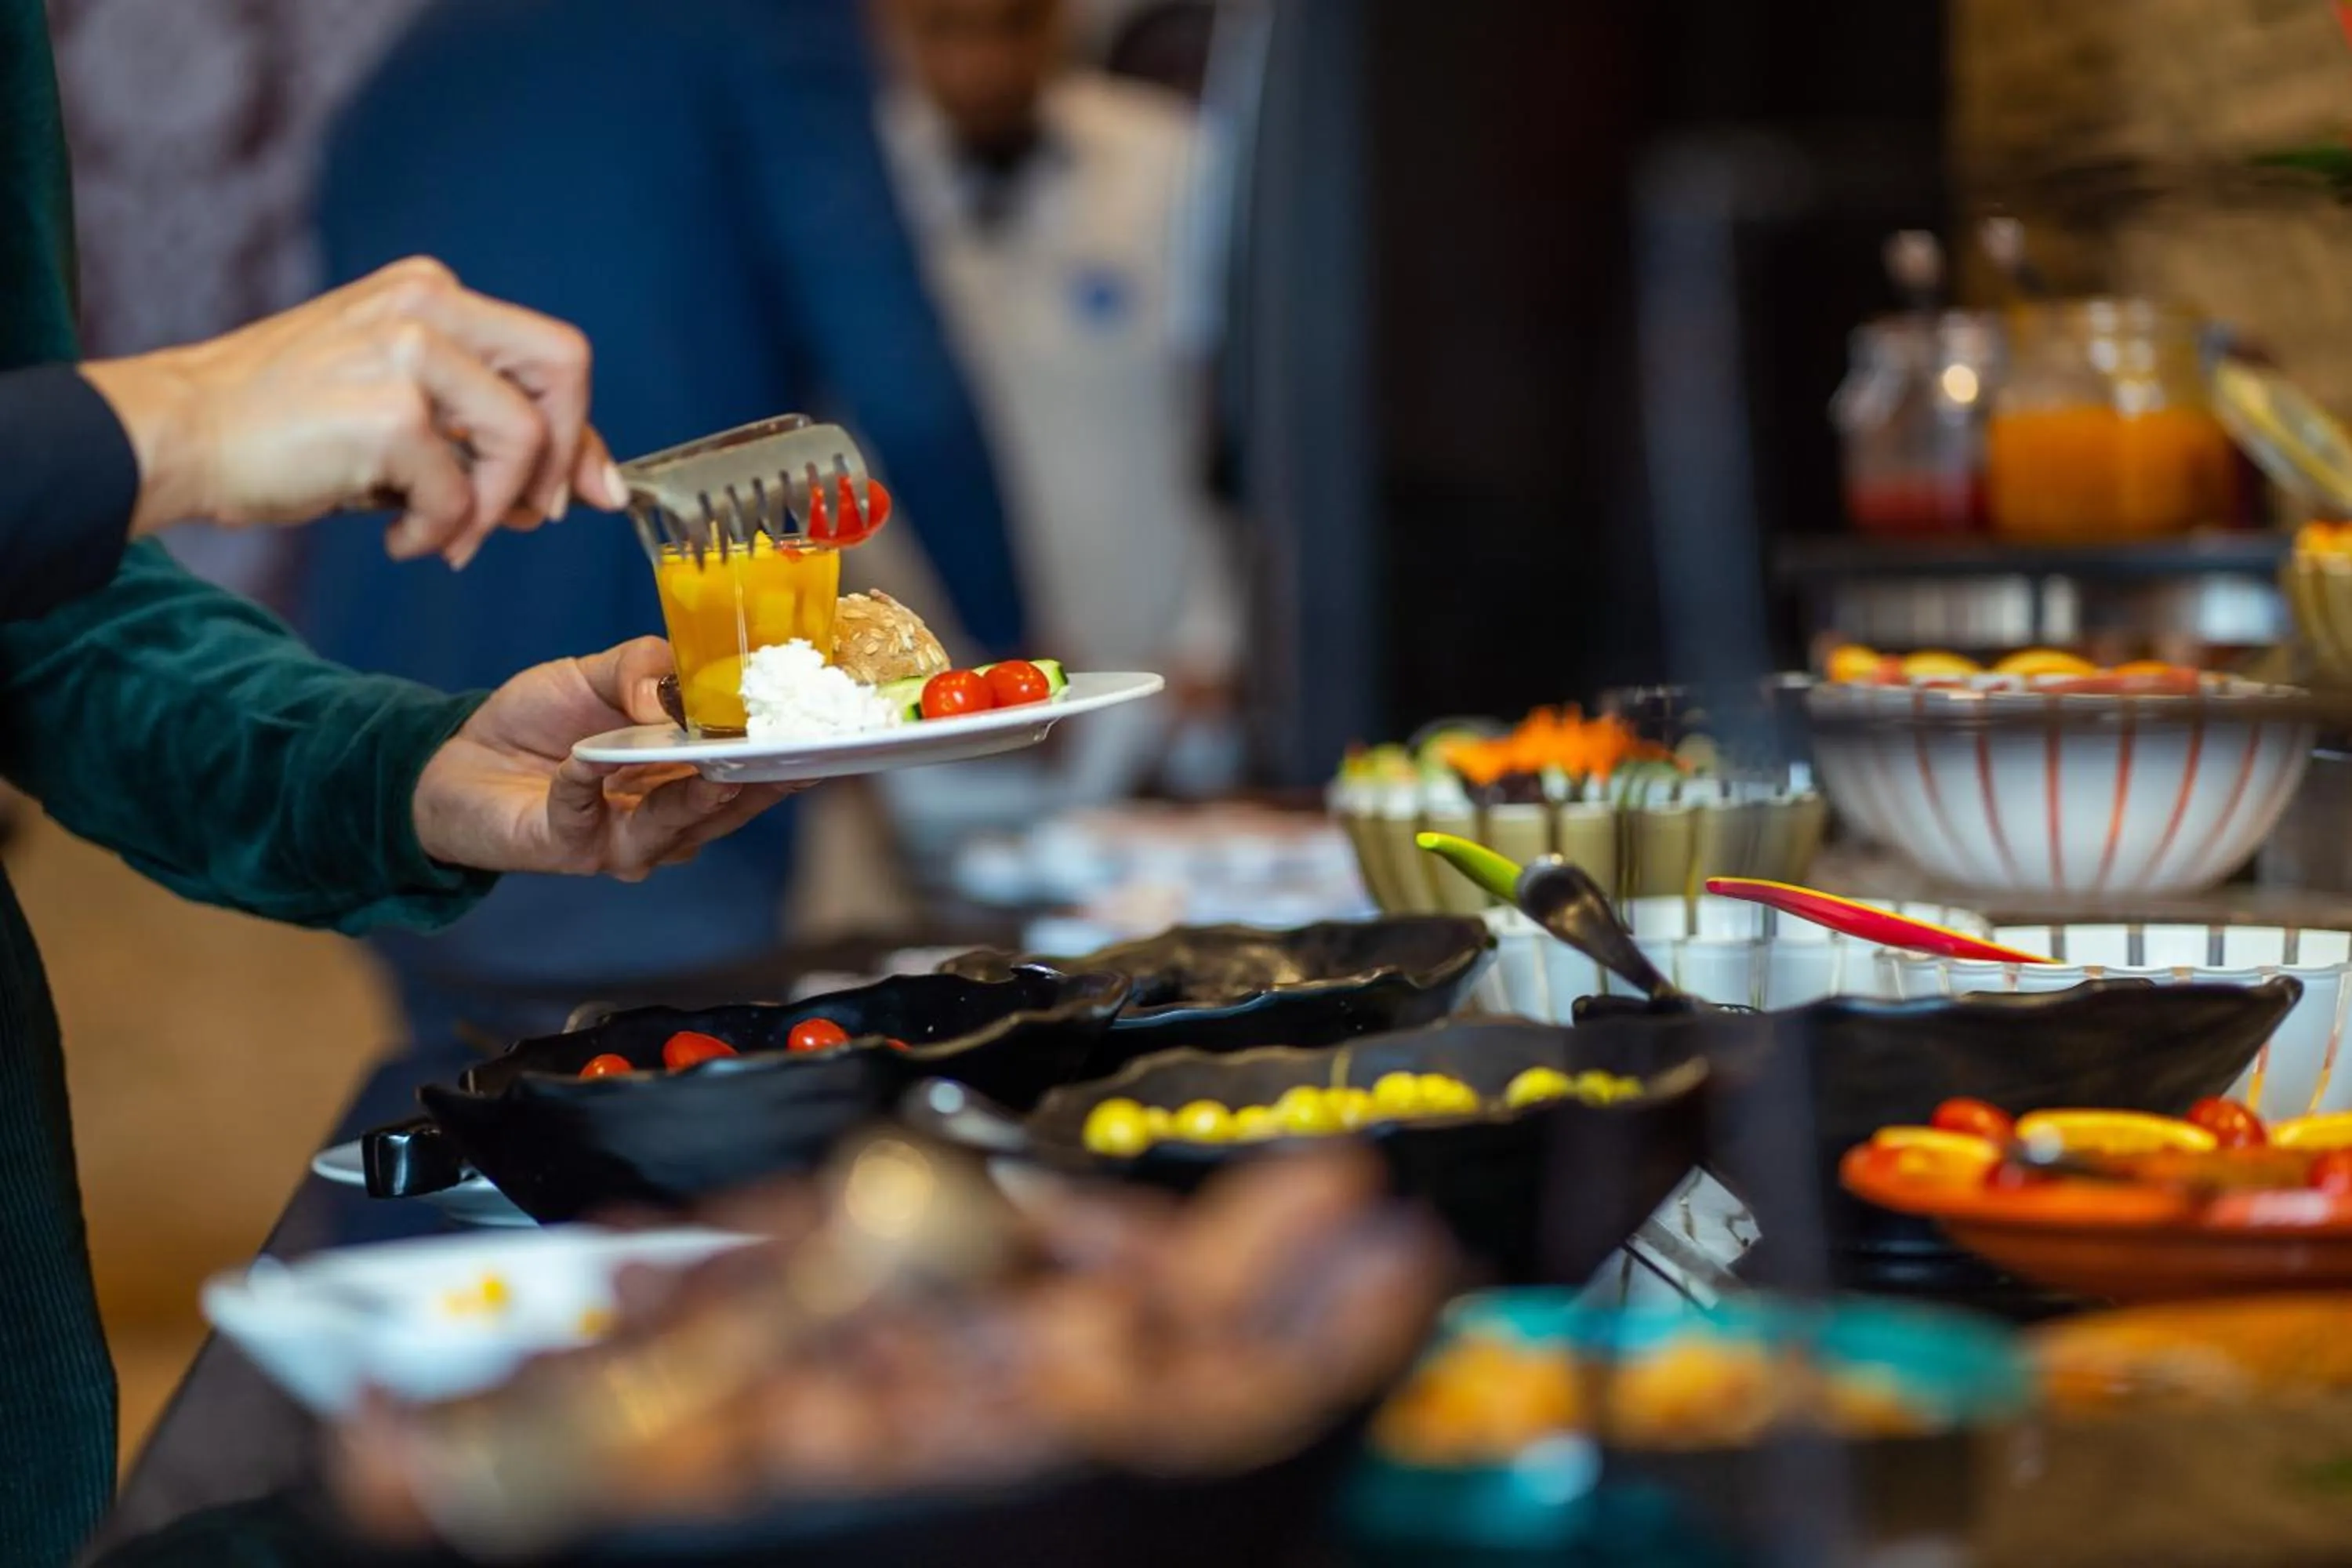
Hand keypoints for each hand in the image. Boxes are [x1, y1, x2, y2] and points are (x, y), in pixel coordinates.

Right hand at [78, 257, 628, 567]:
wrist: (182, 434)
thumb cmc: (288, 427)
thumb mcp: (401, 406)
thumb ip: (486, 429)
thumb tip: (590, 485)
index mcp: (432, 294)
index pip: (553, 352)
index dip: (582, 430)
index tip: (582, 491)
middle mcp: (428, 306)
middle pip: (565, 368)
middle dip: (562, 456)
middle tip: (526, 517)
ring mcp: (408, 353)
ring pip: (522, 439)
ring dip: (493, 509)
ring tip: (441, 537)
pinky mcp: (389, 413)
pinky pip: (460, 495)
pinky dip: (437, 533)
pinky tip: (396, 539)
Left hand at [412, 637, 799, 879]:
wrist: (454, 759)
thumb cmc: (537, 720)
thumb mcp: (594, 673)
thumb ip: (638, 667)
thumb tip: (668, 690)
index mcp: (683, 774)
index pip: (746, 772)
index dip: (781, 758)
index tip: (818, 740)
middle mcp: (663, 817)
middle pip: (725, 810)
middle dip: (756, 787)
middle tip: (784, 763)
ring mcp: (621, 839)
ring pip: (672, 827)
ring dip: (692, 800)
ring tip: (712, 772)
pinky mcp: (570, 847)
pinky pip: (586, 815)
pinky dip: (586, 784)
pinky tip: (583, 759)